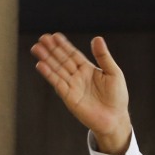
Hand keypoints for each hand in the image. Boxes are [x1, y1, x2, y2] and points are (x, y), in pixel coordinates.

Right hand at [30, 33, 131, 154]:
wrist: (115, 118)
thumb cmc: (117, 97)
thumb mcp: (114, 73)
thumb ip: (103, 57)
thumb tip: (97, 38)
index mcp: (88, 69)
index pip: (73, 54)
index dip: (64, 45)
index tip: (54, 36)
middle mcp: (78, 77)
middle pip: (62, 60)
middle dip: (52, 49)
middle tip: (42, 38)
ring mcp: (72, 86)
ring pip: (57, 70)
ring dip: (47, 59)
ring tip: (36, 48)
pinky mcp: (69, 97)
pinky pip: (57, 83)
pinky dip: (49, 74)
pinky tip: (41, 65)